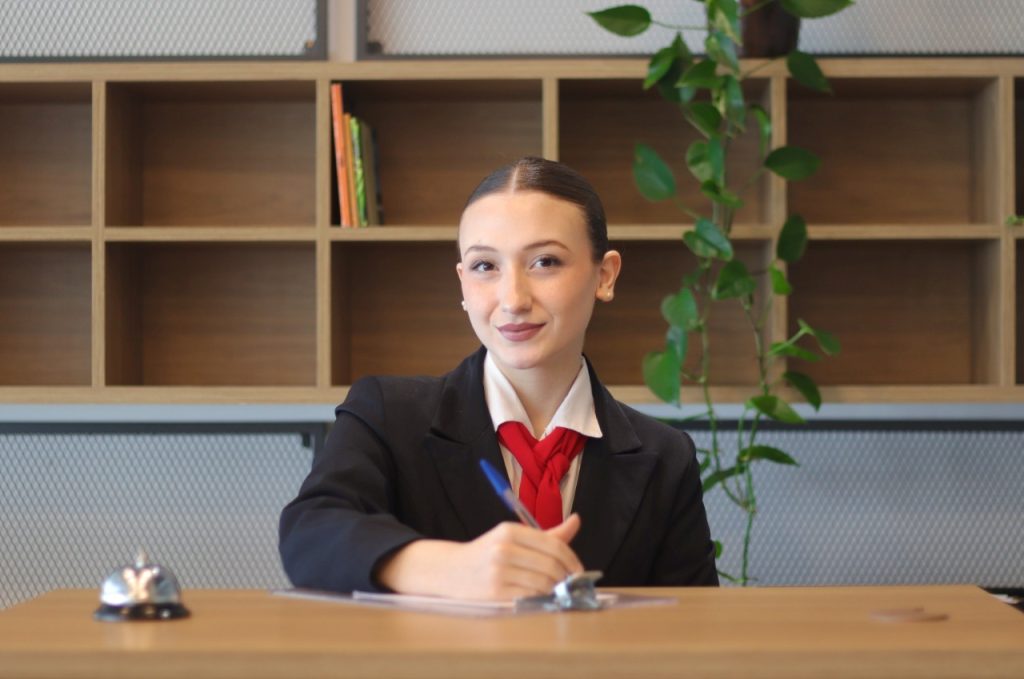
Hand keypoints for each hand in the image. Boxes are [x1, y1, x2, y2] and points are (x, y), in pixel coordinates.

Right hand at [376, 514, 582, 600]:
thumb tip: (576, 521)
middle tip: (571, 584)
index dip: (572, 559)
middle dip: (567, 577)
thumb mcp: (514, 537)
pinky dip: (541, 598)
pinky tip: (541, 596)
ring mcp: (498, 571)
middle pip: (551, 565)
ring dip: (555, 590)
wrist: (451, 571)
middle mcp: (503, 548)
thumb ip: (547, 534)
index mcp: (509, 530)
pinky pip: (530, 597)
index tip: (579, 570)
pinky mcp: (495, 592)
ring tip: (556, 590)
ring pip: (543, 583)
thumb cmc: (488, 554)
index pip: (553, 544)